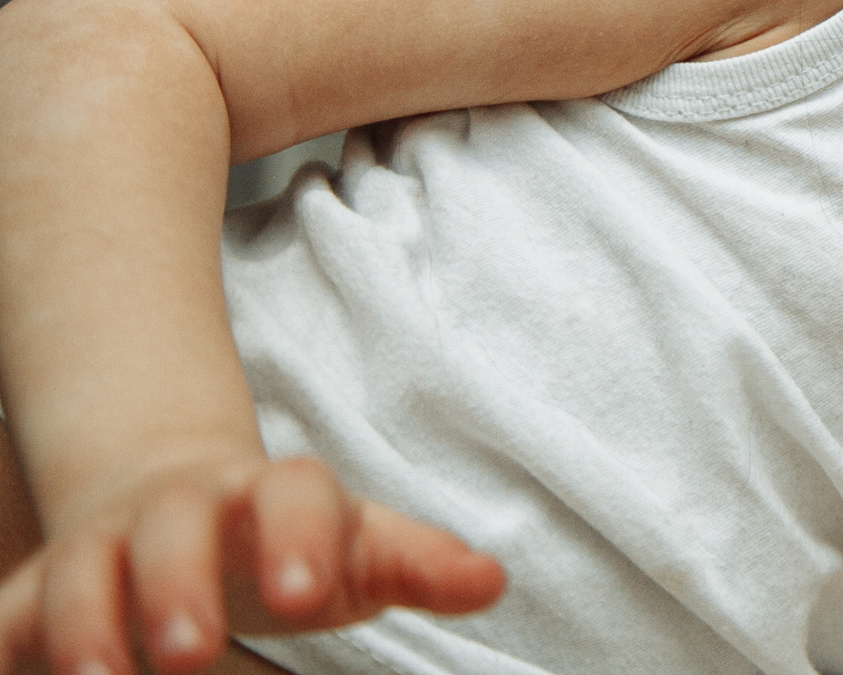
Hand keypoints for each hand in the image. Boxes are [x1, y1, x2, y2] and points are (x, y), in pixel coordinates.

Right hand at [0, 452, 503, 674]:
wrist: (170, 495)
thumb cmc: (283, 539)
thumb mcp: (354, 547)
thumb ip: (416, 563)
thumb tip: (489, 580)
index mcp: (271, 492)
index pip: (294, 492)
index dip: (302, 537)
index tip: (310, 596)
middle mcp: (180, 508)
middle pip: (176, 526)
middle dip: (180, 583)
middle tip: (196, 652)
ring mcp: (102, 543)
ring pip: (80, 567)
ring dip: (86, 621)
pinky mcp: (37, 590)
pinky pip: (12, 612)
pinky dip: (12, 640)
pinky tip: (19, 668)